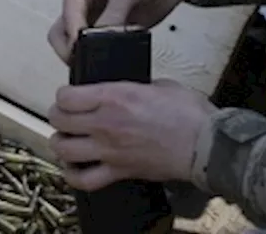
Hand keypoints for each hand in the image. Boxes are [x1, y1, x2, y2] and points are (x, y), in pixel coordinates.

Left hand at [47, 80, 215, 187]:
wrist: (207, 144)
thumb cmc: (189, 114)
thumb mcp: (158, 85)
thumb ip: (133, 87)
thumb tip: (123, 91)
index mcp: (114, 97)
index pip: (66, 97)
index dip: (64, 96)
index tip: (70, 96)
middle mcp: (105, 123)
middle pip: (59, 120)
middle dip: (59, 116)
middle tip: (66, 115)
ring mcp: (110, 150)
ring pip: (64, 149)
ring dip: (60, 143)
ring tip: (67, 139)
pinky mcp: (119, 171)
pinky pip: (84, 180)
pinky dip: (73, 175)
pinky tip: (74, 168)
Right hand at [48, 0, 202, 62]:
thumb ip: (112, 17)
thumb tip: (101, 44)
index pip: (68, 13)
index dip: (73, 33)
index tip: (80, 48)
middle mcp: (83, 1)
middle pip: (64, 31)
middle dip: (70, 48)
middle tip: (82, 61)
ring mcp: (98, 16)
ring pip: (81, 42)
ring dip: (87, 53)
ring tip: (99, 62)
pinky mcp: (115, 28)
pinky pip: (103, 47)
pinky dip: (106, 54)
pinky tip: (115, 58)